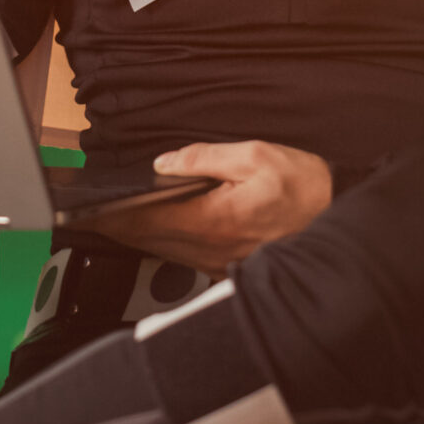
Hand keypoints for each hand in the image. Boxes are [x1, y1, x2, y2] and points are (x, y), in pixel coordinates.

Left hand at [75, 140, 332, 275]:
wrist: (339, 218)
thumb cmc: (305, 188)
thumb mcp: (256, 156)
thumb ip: (206, 157)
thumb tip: (167, 162)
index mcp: (211, 220)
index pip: (144, 220)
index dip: (110, 214)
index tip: (83, 209)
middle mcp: (208, 249)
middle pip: (145, 239)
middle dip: (115, 224)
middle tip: (85, 210)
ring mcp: (215, 262)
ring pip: (160, 250)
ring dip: (134, 234)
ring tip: (109, 216)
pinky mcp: (225, 267)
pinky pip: (180, 255)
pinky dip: (159, 241)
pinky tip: (150, 228)